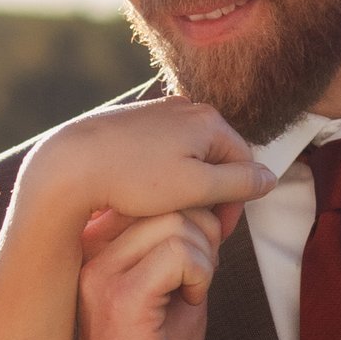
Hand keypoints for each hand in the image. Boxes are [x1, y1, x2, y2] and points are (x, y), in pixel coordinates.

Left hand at [17, 99, 270, 242]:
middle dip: (211, 195)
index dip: (236, 203)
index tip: (217, 231)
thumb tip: (270, 179)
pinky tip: (142, 199)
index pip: (244, 163)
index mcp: (208, 120)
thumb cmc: (133, 179)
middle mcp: (186, 108)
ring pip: (188, 158)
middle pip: (216, 159)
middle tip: (193, 227)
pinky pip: (160, 154)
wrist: (70, 164)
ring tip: (167, 215)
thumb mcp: (196, 188)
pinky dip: (160, 178)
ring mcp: (157, 114)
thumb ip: (238, 183)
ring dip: (186, 189)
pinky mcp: (131, 124)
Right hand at [77, 204, 224, 339]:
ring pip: (176, 222)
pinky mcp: (120, 298)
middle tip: (199, 276)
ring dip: (204, 257)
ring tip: (190, 292)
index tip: (211, 240)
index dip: (196, 206)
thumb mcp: (181, 284)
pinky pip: (179, 253)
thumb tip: (226, 199)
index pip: (152, 189)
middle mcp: (89, 251)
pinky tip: (186, 302)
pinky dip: (199, 275)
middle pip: (167, 199)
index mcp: (97, 242)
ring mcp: (100, 272)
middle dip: (205, 231)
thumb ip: (196, 240)